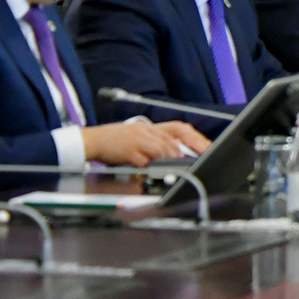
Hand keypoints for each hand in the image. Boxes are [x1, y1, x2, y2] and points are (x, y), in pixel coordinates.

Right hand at [83, 120, 210, 165]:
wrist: (92, 140)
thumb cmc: (114, 142)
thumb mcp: (137, 138)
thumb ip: (155, 145)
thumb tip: (176, 153)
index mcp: (151, 127)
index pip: (179, 129)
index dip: (195, 138)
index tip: (207, 148)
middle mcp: (147, 130)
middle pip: (173, 140)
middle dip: (188, 151)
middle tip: (199, 160)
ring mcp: (138, 139)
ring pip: (162, 148)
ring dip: (171, 159)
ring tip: (178, 168)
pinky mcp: (128, 150)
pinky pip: (144, 159)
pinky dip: (152, 165)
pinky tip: (156, 171)